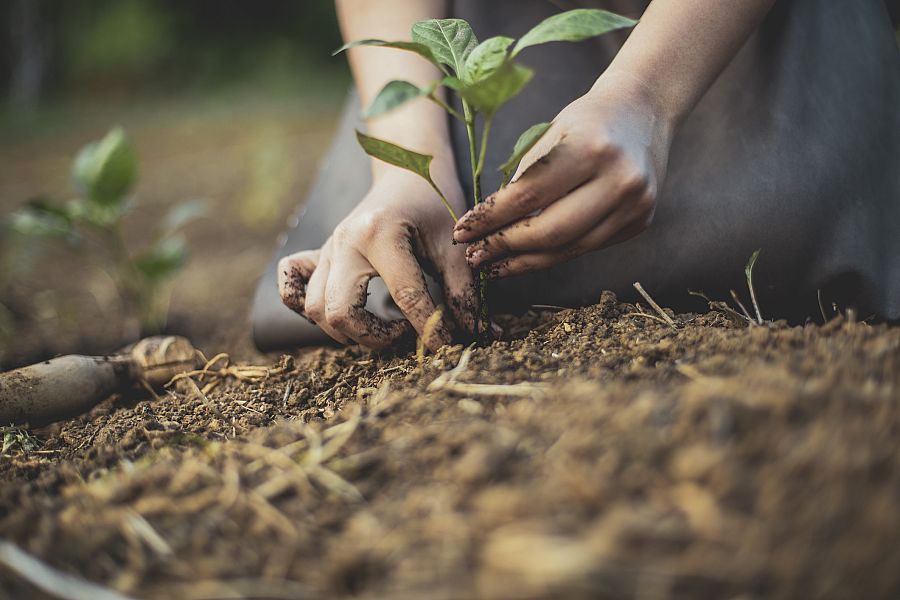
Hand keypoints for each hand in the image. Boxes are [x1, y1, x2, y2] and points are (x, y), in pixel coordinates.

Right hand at [278, 168, 474, 350]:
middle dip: (374, 337)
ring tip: (381, 326)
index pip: (404, 297)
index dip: (430, 330)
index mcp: (380, 234)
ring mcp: (326, 249)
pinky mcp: (317, 254)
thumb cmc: (434, 207)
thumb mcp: (454, 246)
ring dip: (347, 331)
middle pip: (340, 312)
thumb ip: (465, 292)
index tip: (448, 346)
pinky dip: (303, 305)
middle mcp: (344, 242)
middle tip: (404, 334)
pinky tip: (336, 312)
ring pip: (316, 309)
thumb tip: (483, 335)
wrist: (407, 173)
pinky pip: (291, 284)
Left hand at [452, 82, 673, 277]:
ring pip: (569, 249)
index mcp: (591, 148)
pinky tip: (527, 257)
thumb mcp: (549, 135)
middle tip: (474, 256)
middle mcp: (620, 179)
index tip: (462, 231)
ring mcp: (635, 205)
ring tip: (494, 266)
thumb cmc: (585, 121)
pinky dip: (553, 254)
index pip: (528, 196)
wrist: (643, 111)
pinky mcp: (640, 222)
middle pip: (550, 231)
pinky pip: (587, 247)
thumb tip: (485, 227)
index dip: (490, 219)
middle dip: (505, 247)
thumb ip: (522, 179)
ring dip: (526, 262)